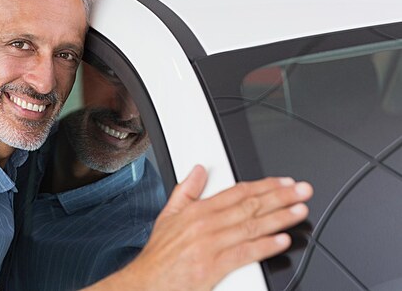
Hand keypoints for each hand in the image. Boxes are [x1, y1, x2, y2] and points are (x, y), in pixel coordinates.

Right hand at [85, 165, 312, 290]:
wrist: (147, 281)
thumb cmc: (160, 254)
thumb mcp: (168, 214)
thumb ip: (186, 190)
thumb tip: (199, 170)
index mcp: (197, 210)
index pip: (237, 192)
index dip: (264, 185)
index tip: (284, 182)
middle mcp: (206, 224)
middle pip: (250, 206)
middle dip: (280, 197)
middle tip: (302, 191)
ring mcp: (212, 245)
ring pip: (251, 226)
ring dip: (279, 218)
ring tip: (299, 211)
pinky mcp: (214, 266)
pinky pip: (244, 253)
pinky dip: (265, 246)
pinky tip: (282, 240)